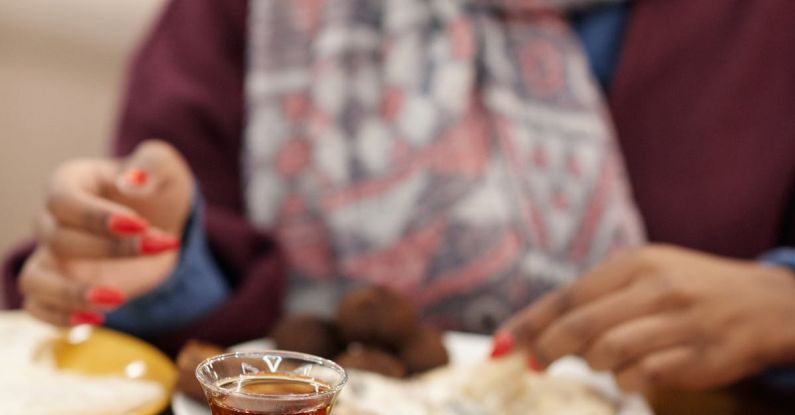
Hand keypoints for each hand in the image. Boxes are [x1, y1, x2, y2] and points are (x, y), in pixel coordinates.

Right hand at [19, 140, 193, 325]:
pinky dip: (59, 318)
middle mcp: (52, 219)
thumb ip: (152, 165)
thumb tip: (132, 181)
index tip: (139, 225)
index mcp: (70, 182)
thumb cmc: (157, 191)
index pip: (63, 200)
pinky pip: (38, 307)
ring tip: (117, 298)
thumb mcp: (165, 168)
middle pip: (58, 239)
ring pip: (33, 279)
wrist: (164, 224)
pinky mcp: (61, 286)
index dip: (96, 216)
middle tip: (158, 247)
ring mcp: (52, 256)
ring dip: (70, 294)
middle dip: (110, 249)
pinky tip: (98, 320)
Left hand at [497, 244, 794, 391]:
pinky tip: (638, 371)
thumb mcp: (645, 275)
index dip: (529, 324)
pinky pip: (643, 377)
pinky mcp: (700, 357)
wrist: (765, 303)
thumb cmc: (688, 289)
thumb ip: (596, 298)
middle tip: (535, 364)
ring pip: (608, 355)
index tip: (500, 347)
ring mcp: (680, 323)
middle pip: (580, 326)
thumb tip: (536, 332)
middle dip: (547, 349)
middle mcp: (656, 288)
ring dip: (595, 365)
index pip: (567, 296)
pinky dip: (629, 380)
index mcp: (636, 263)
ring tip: (605, 360)